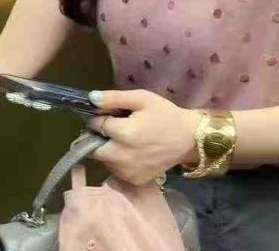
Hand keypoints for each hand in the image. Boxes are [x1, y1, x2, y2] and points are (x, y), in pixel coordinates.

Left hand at [84, 89, 199, 185]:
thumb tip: (90, 98)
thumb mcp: (142, 98)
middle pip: (93, 148)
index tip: (107, 114)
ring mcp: (127, 172)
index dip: (98, 118)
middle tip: (112, 129)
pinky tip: (131, 151)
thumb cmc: (165, 114)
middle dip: (97, 137)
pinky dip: (117, 161)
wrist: (188, 139)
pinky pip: (115, 170)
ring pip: (103, 160)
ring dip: (106, 149)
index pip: (95, 125)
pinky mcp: (133, 180)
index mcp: (124, 133)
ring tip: (124, 139)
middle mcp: (121, 156)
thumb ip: (114, 98)